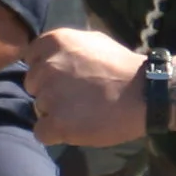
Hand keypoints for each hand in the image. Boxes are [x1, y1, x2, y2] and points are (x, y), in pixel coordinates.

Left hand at [25, 27, 143, 145]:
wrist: (144, 94)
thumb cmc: (122, 66)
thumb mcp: (94, 41)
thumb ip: (68, 47)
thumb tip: (52, 54)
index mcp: (55, 41)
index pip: (31, 58)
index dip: (45, 70)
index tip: (63, 78)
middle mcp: (47, 65)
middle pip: (32, 85)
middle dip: (49, 91)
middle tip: (75, 96)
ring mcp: (49, 95)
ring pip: (38, 109)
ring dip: (55, 113)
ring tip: (81, 112)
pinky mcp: (56, 122)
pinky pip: (41, 132)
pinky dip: (55, 134)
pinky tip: (74, 128)